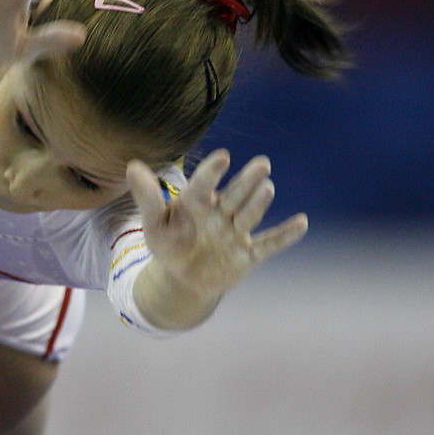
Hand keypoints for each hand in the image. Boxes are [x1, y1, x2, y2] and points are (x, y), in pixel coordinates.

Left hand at [127, 150, 307, 327]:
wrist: (185, 277)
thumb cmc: (169, 244)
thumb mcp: (154, 224)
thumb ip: (147, 197)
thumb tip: (132, 165)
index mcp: (197, 202)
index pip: (204, 185)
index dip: (212, 172)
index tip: (223, 157)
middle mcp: (221, 213)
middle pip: (235, 195)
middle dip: (246, 181)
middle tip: (262, 164)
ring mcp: (236, 233)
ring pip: (249, 215)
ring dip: (259, 203)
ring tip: (268, 188)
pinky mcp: (249, 254)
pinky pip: (269, 244)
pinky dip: (285, 236)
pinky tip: (302, 223)